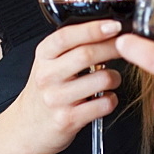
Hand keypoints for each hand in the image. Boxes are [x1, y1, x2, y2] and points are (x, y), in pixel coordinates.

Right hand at [18, 20, 121, 153]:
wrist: (28, 127)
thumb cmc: (46, 91)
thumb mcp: (50, 62)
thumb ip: (73, 46)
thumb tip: (108, 31)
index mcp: (44, 55)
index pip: (67, 37)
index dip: (93, 29)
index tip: (114, 25)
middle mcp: (47, 76)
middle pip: (86, 55)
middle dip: (113, 47)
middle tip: (125, 46)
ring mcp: (57, 98)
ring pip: (100, 79)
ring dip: (115, 77)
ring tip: (111, 78)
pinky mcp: (68, 119)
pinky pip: (103, 104)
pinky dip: (111, 99)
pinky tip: (105, 98)